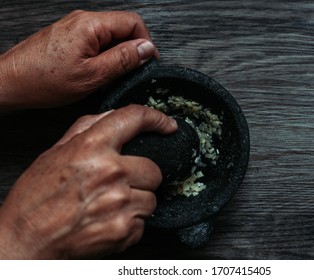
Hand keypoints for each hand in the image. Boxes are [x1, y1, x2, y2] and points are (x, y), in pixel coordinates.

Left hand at [0, 10, 157, 109]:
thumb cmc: (43, 80)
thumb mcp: (92, 75)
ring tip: (112, 76)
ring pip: (110, 36)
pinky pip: (97, 41)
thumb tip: (146, 49)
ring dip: (118, 55)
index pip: (133, 22)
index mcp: (91, 25)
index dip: (146, 43)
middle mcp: (83, 20)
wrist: (10, 81)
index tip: (148, 62)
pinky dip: (104, 56)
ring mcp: (75, 27)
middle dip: (132, 50)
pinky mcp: (70, 37)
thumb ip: (123, 60)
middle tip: (131, 73)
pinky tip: (98, 73)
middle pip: (123, 28)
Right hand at [0, 105, 176, 258]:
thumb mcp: (56, 151)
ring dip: (137, 202)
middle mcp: (110, 171)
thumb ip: (88, 128)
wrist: (26, 239)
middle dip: (142, 177)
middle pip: (154, 169)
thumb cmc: (37, 197)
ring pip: (152, 198)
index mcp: (92, 146)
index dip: (156, 119)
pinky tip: (108, 222)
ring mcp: (120, 202)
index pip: (135, 118)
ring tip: (110, 206)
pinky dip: (130, 224)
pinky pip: (143, 223)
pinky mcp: (124, 229)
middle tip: (120, 184)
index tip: (168, 125)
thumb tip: (115, 116)